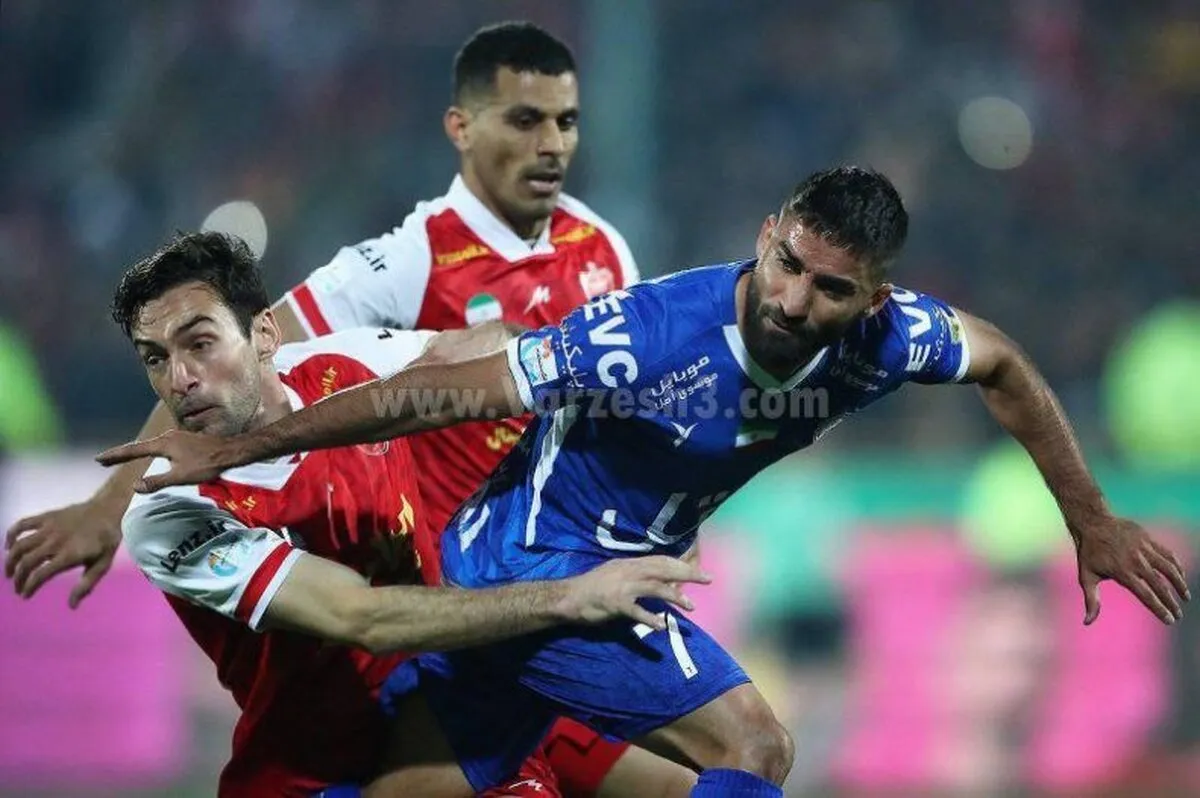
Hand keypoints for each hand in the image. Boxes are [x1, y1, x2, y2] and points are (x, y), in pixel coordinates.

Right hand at [5, 500, 120, 606]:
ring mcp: (49, 527)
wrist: (108, 509)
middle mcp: (55, 542)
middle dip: (18, 578)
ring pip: (20, 545)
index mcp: (69, 555)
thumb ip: (86, 585)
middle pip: (26, 562)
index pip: (40, 574)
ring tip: (10, 572)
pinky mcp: (46, 516)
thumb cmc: (106, 540)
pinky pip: (22, 524)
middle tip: (18, 588)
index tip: (25, 595)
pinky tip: (9, 546)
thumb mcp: (102, 565)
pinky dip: (11, 535)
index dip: (29, 587)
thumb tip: (72, 606)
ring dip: (10, 561)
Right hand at [96, 430, 235, 490]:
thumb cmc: (207, 465)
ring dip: (137, 452)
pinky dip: (151, 451)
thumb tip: (135, 486)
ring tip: (123, 458)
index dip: (116, 456)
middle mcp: (168, 437)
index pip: (133, 450)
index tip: (99, 459)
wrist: (231, 452)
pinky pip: (163, 446)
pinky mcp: (186, 440)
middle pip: (140, 446)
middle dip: (122, 454)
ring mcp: (178, 437)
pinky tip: (154, 455)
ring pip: (152, 445)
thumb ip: (157, 482)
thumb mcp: (180, 477)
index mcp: (163, 444)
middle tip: (104, 461)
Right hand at [561, 555, 711, 628]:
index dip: (681, 563)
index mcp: (630, 563)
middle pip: (664, 569)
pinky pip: (636, 611)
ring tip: (690, 607)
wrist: (568, 597)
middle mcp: (629, 570)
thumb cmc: (593, 587)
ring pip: (655, 587)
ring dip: (675, 596)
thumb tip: (662, 583)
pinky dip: (650, 617)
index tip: (699, 569)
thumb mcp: (617, 574)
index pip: (661, 560)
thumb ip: (638, 577)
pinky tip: (661, 625)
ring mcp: (622, 586)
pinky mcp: (615, 603)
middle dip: (688, 573)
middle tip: (707, 579)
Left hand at [1076, 516, 1189, 624]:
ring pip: (1169, 569)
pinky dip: (1176, 566)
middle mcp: (1135, 561)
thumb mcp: (1086, 577)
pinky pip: (1167, 554)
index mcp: (1122, 572)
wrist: (1093, 523)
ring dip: (1180, 584)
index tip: (1170, 621)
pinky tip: (1180, 576)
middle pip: (1160, 585)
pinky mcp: (1148, 539)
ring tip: (1186, 598)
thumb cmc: (1089, 553)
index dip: (1159, 609)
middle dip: (1171, 602)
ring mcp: (1144, 549)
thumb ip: (1091, 600)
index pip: (1146, 595)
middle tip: (1178, 615)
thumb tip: (1087, 622)